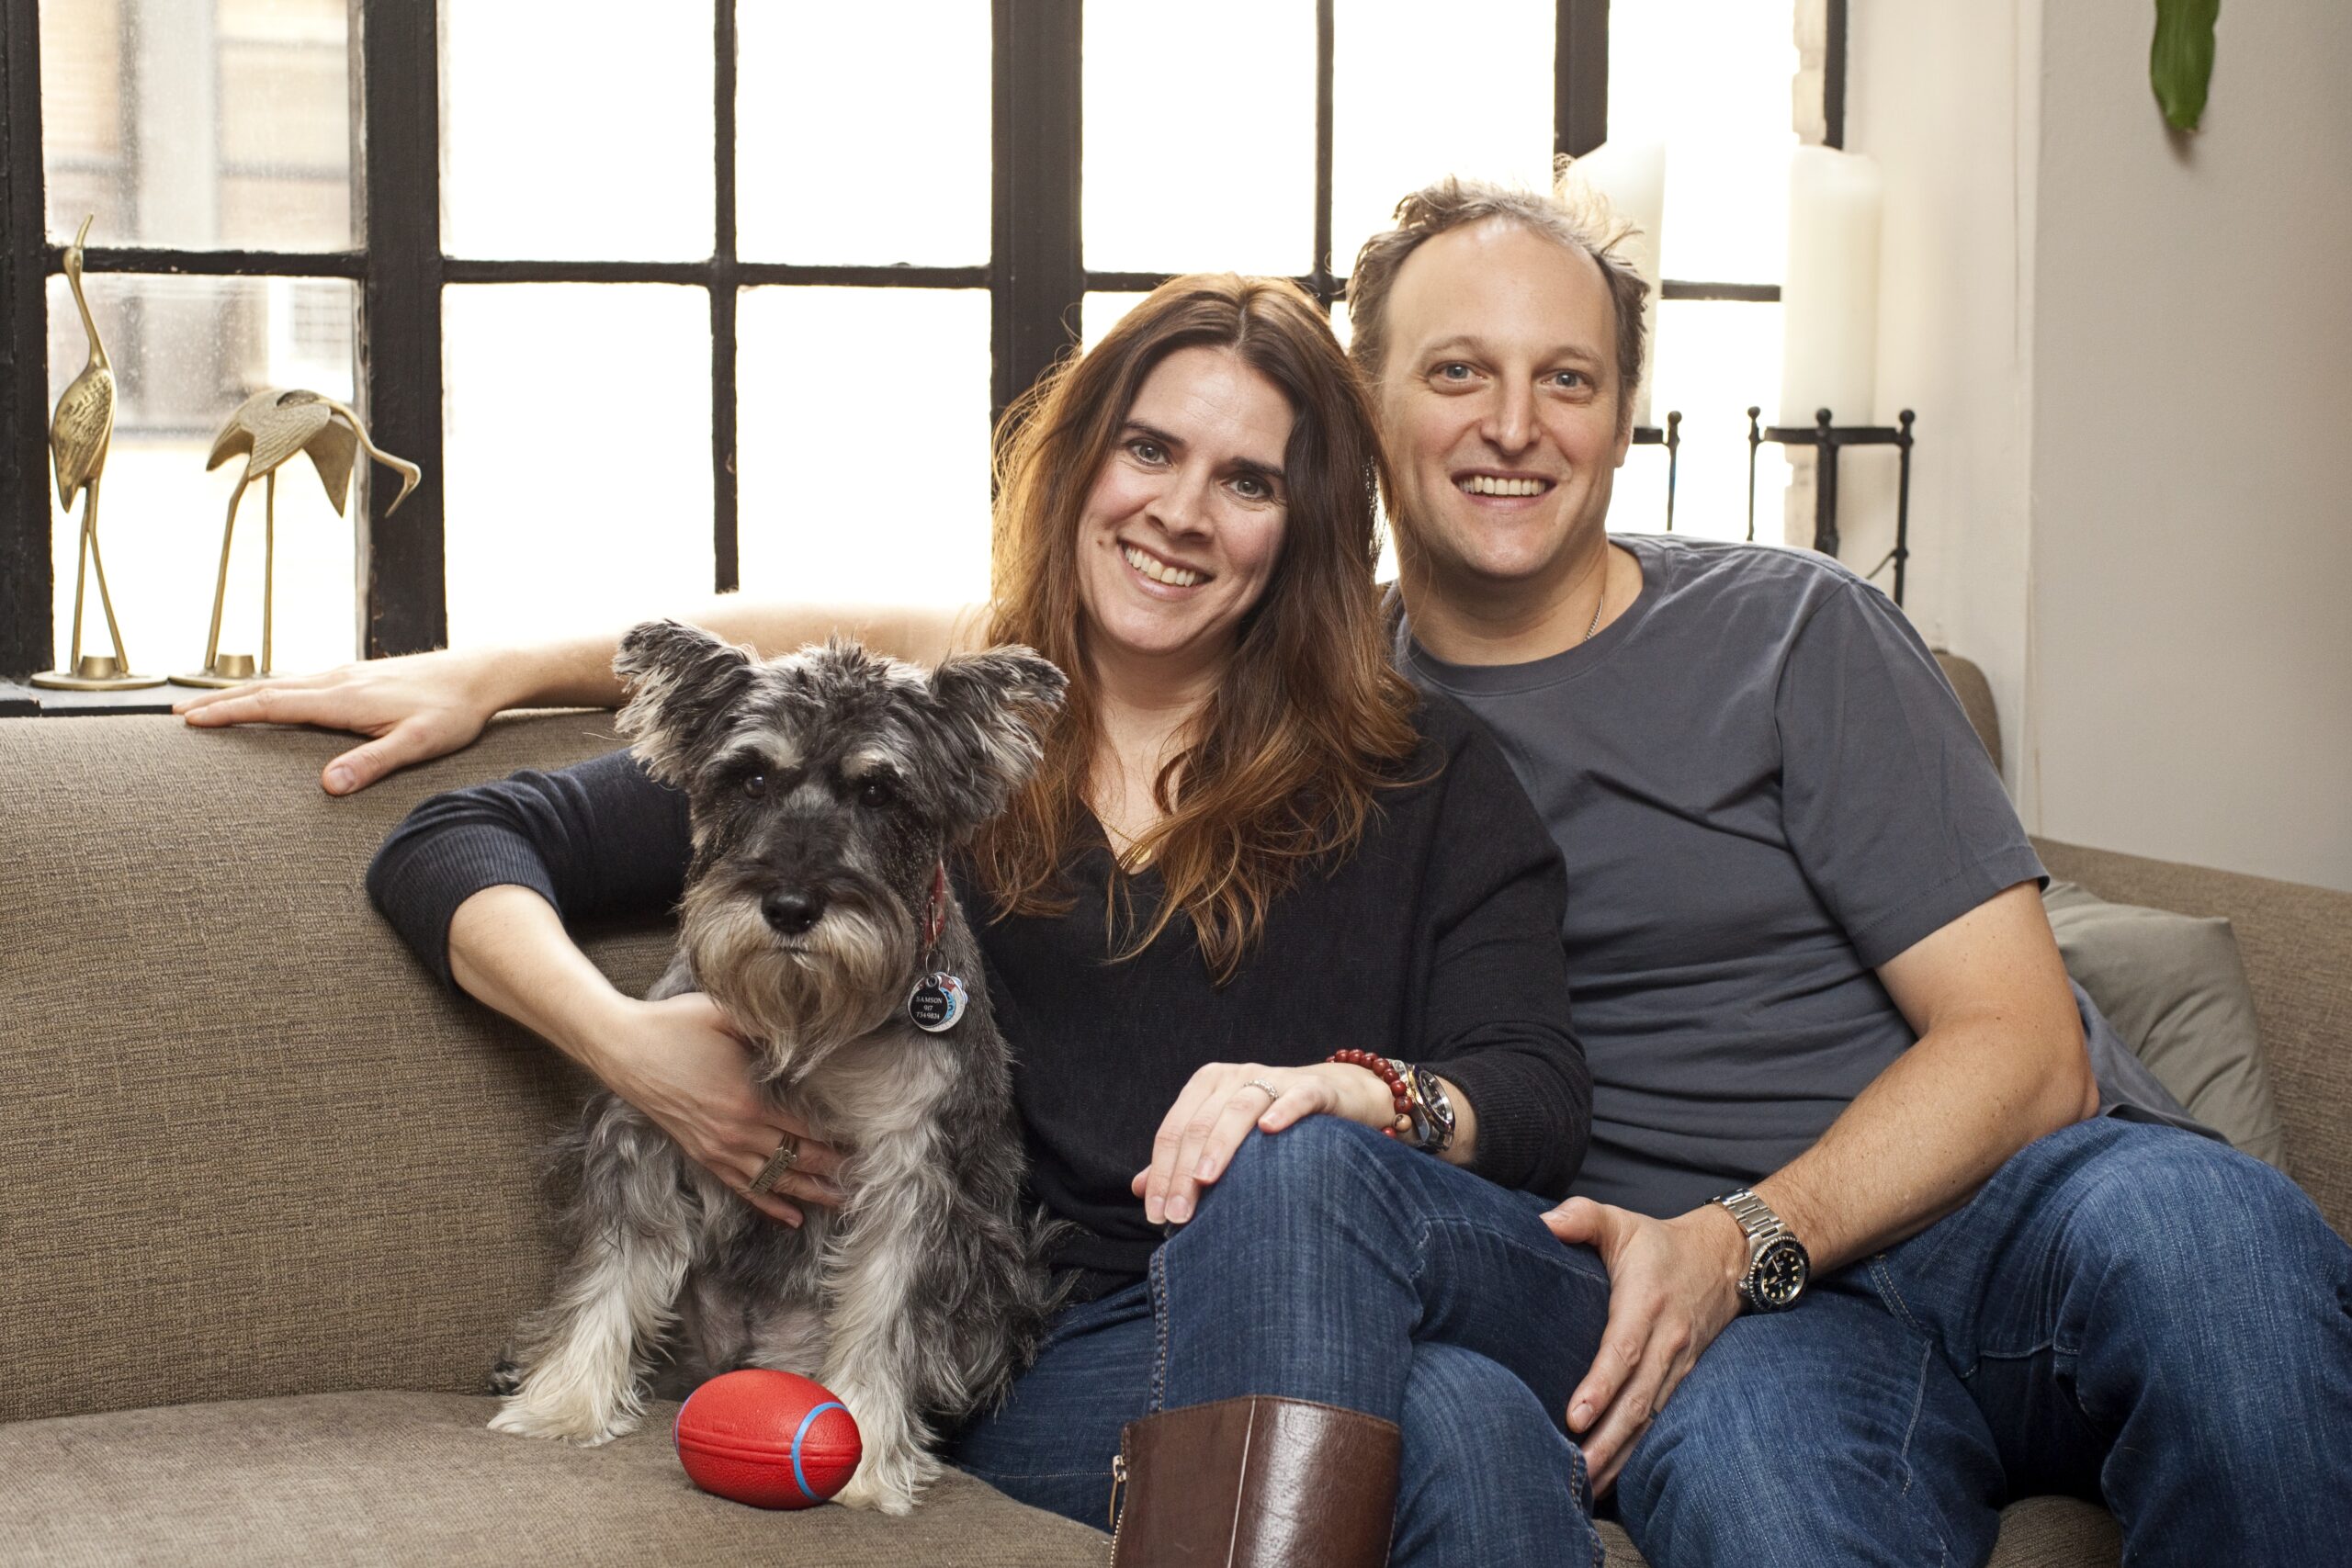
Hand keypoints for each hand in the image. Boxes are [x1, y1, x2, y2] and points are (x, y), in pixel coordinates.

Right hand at [173, 648, 506, 794]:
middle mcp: (338, 681)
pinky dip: (273, 689)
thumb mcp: (418, 744)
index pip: (273, 706)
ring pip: (283, 683)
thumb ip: (373, 763)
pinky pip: (303, 682)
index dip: (229, 713)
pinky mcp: (359, 675)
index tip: (191, 721)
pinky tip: (271, 698)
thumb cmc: (453, 712)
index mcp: (344, 698)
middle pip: (267, 691)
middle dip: (220, 703)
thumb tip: (326, 785)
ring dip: (243, 694)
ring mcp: (347, 674)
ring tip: (209, 706)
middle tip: (177, 716)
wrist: (481, 674)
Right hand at [591, 992, 846, 1225]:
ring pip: (776, 1181)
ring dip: (811, 1194)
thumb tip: (806, 1030)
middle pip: (799, 1161)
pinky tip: (791, 1217)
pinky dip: (770, 1205)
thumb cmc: (676, 1025)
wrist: (624, 1049)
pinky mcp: (703, 1155)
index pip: (808, 1130)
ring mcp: (719, 1149)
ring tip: (843, 1202)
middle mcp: (738, 1133)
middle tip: (868, 1181)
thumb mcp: (728, 1016)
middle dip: (834, 1172)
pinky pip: (744, 1188)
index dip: (839, 1140)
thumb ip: (769, 1028)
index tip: (868, 1145)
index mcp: (751, 1100)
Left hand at [1128, 1060, 1394, 1226]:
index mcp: (1206, 1085)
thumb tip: (1141, 1189)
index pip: (1175, 1130)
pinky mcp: (1313, 1087)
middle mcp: (1235, 1076)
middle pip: (1200, 1123)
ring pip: (1239, 1109)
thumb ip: (1183, 1160)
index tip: (1157, 1214)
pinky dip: (1282, 1110)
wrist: (1332, 1096)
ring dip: (1220, 1145)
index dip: (1162, 1172)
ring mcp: (1274, 1078)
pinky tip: (1269, 1130)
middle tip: (1178, 1215)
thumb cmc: (1269, 1123)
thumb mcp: (1223, 1136)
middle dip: (1184, 1171)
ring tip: (1205, 1180)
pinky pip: (1295, 1097)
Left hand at [1541, 1198, 1747, 1494]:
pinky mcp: (1680, 1380)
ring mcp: (1678, 1366)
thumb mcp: (1622, 1222)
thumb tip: (1545, 1223)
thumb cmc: (1659, 1244)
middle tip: (1575, 1473)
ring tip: (1586, 1486)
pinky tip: (1610, 1477)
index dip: (1601, 1385)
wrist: (1726, 1260)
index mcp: (1647, 1304)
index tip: (1575, 1416)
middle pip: (1637, 1401)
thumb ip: (1583, 1217)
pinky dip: (1635, 1452)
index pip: (1624, 1351)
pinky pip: (1657, 1422)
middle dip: (1606, 1441)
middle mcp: (1667, 1342)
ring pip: (1649, 1420)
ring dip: (1619, 1455)